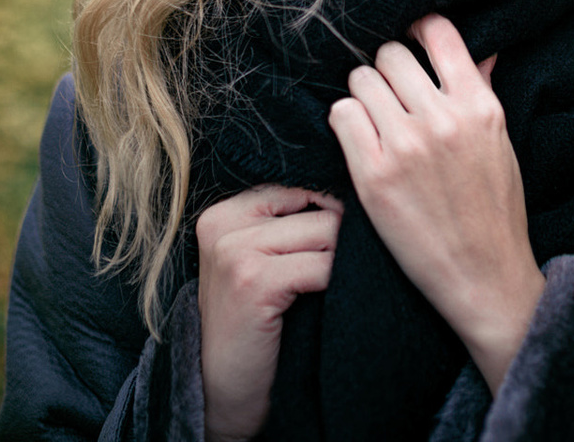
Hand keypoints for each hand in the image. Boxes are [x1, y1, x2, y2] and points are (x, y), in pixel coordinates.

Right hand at [195, 184, 342, 441]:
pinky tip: (332, 301)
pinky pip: (323, 265)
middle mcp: (223, 224)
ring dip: (343, 259)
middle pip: (314, 206)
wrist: (224, 386)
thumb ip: (288, 225)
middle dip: (341, 237)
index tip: (338, 245)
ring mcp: (235, 251)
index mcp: (222, 213)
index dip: (327, 213)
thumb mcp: (259, 263)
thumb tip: (351, 196)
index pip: (297, 188)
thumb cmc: (252, 324)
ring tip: (340, 284)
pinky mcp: (254, 281)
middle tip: (349, 267)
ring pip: (325, 231)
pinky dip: (338, 281)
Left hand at [327, 14, 543, 392]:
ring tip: (373, 122)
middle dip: (386, 71)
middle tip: (389, 96)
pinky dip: (345, 122)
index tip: (410, 43)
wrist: (484, 276)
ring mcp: (406, 146)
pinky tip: (359, 141)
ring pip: (360, 80)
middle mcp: (443, 119)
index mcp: (479, 106)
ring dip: (362, 96)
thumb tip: (481, 51)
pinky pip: (341, 115)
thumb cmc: (495, 211)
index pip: (439, 33)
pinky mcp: (374, 175)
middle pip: (390, 54)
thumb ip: (483, 93)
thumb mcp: (500, 144)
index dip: (418, 31)